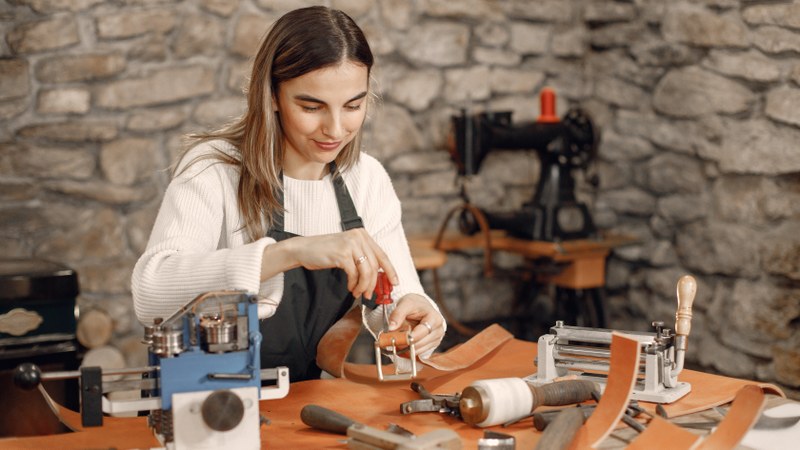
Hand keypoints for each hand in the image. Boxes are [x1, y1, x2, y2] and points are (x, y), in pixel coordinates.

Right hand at [284, 228, 398, 298]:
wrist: (303, 249)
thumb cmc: (325, 252)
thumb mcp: (348, 251)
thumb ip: (362, 258)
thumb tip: (378, 276)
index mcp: (362, 235)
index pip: (382, 255)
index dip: (390, 270)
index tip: (395, 283)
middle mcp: (359, 237)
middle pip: (374, 266)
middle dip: (373, 284)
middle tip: (369, 295)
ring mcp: (351, 244)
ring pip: (366, 271)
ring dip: (363, 286)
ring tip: (357, 293)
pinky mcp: (342, 253)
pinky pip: (354, 274)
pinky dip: (353, 284)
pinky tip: (349, 287)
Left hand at [388, 294, 444, 355]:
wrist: (421, 307)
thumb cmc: (415, 305)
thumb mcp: (405, 304)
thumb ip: (397, 314)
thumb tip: (391, 328)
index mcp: (435, 318)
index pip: (422, 332)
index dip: (409, 337)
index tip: (396, 339)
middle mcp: (438, 330)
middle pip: (420, 343)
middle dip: (405, 343)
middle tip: (393, 341)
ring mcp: (436, 339)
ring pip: (419, 350)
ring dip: (406, 348)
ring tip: (398, 340)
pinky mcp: (432, 345)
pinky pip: (419, 353)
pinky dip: (409, 350)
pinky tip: (404, 342)